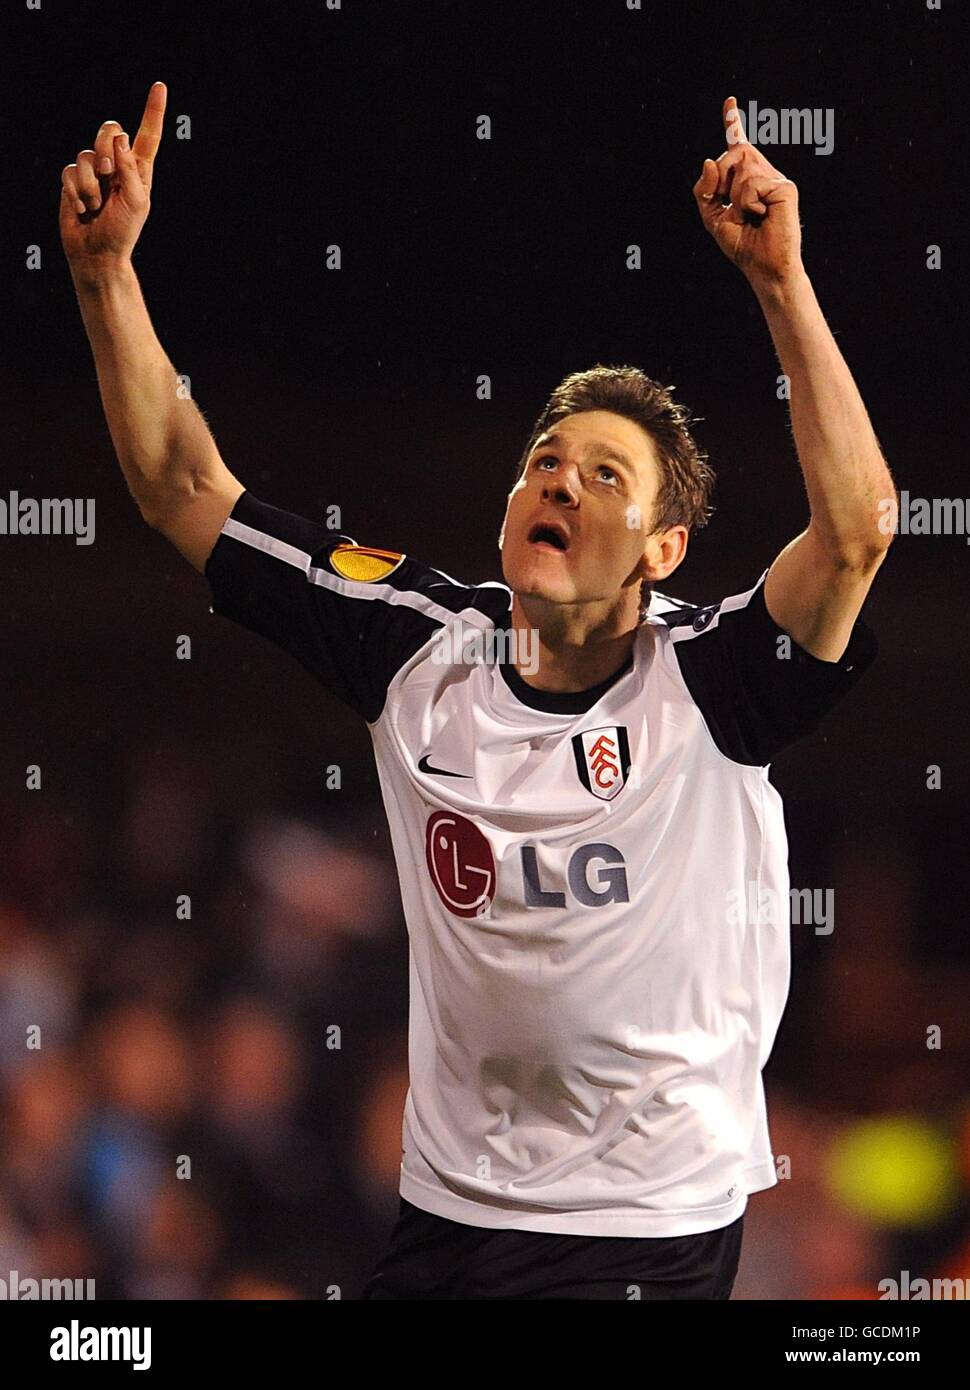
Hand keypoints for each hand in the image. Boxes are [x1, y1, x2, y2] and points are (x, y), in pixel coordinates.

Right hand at [59, 82, 166, 271]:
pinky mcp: (73, 180)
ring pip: (86, 154)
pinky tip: (83, 209)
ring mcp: (94, 171)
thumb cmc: (123, 232)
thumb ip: (130, 168)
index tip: (160, 86)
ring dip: (91, 184)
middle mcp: (116, 165)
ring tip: (96, 206)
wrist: (97, 253)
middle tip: (107, 174)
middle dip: (105, 148)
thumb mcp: (137, 201)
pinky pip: (70, 171)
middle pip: (109, 130)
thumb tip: (121, 138)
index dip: (153, 111)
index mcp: (139, 169)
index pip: (148, 135)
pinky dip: (76, 191)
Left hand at [693, 96, 802, 290]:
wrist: (764, 267)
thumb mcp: (712, 217)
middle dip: (722, 179)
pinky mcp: (785, 187)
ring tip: (752, 217)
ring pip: (741, 168)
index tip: (729, 101)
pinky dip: (747, 204)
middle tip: (734, 208)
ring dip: (735, 198)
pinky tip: (762, 216)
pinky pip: (751, 184)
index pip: (739, 146)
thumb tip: (709, 160)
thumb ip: (705, 190)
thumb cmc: (743, 245)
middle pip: (733, 153)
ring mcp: (776, 178)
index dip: (733, 122)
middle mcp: (764, 173)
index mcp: (748, 179)